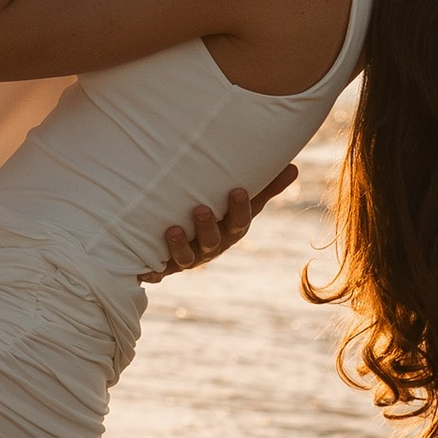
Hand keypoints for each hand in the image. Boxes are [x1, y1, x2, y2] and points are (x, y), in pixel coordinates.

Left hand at [141, 168, 298, 280]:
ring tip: (171, 229)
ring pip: (185, 258)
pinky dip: (151, 272)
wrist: (181, 242)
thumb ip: (264, 187)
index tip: (237, 190)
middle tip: (201, 209)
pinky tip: (143, 270)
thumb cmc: (219, 216)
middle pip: (213, 242)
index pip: (239, 223)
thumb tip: (294, 166)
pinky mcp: (163, 267)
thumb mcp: (241, 203)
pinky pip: (157, 272)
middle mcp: (211, 247)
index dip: (239, 210)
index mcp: (230, 231)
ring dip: (178, 246)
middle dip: (207, 227)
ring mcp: (187, 259)